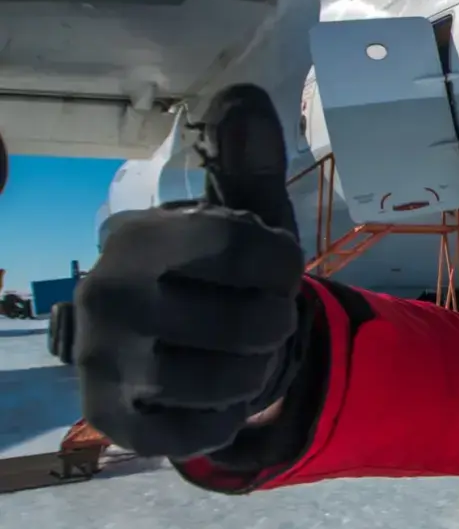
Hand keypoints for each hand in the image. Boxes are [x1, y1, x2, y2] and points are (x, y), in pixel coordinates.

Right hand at [74, 84, 308, 458]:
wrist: (168, 347)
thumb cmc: (216, 275)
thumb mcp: (242, 216)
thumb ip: (249, 161)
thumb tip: (243, 97)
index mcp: (137, 237)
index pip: (246, 246)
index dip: (284, 264)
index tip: (277, 270)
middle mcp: (106, 297)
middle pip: (254, 320)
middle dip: (276, 323)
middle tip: (257, 320)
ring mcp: (104, 364)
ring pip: (237, 379)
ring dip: (259, 371)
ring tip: (241, 355)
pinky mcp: (115, 421)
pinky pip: (205, 431)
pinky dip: (226, 416)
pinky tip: (210, 395)